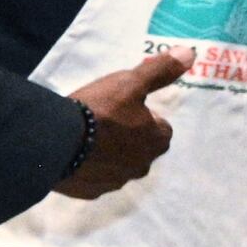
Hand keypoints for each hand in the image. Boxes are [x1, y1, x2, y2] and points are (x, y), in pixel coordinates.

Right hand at [51, 51, 186, 196]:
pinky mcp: (90, 192)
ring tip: (84, 139)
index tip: (123, 109)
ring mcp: (115, 182)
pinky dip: (87, 170)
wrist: (56, 141)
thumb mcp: (130, 83)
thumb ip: (159, 71)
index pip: (161, 128)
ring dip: (107, 155)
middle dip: (128, 139)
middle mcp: (142, 166)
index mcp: (156, 141)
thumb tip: (191, 53)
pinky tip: (73, 155)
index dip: (144, 117)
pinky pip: (94, 180)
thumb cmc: (99, 111)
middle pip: (141, 150)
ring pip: (118, 166)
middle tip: (103, 123)